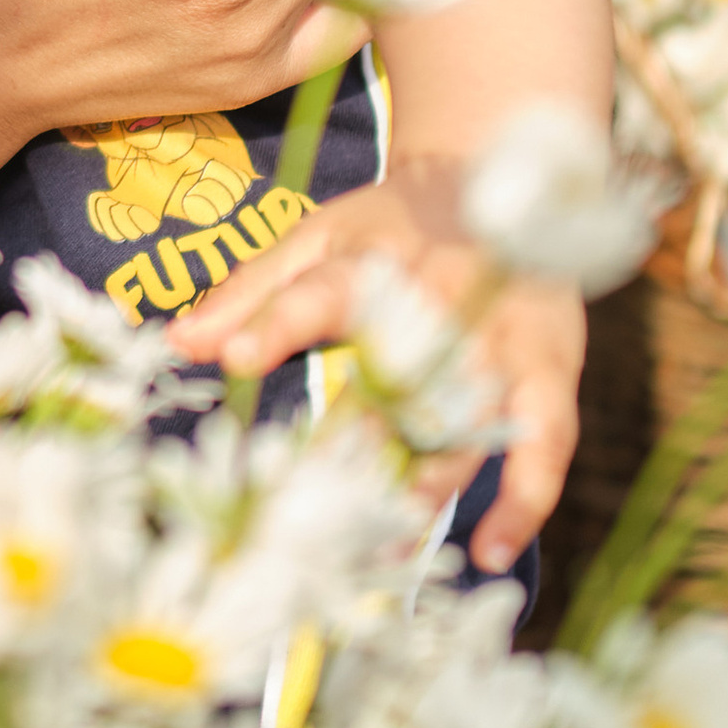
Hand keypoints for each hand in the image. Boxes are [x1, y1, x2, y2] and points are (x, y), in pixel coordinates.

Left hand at [175, 158, 582, 574]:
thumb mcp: (316, 239)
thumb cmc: (390, 224)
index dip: (278, 323)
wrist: (497, 176)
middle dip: (356, 447)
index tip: (236, 357)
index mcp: (370, 261)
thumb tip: (179, 343)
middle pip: (394, 379)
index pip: (318, 292)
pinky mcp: (548, 366)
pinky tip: (489, 551)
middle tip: (313, 519)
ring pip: (463, 420)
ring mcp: (498, 336)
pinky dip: (524, 498)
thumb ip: (252, 293)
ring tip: (385, 552)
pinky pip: (544, 440)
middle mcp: (436, 298)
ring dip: (427, 488)